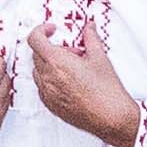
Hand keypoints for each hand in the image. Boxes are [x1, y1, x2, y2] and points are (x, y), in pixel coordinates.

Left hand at [26, 36, 146, 146]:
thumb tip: (89, 28)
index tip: (52, 30)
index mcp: (57, 62)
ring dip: (50, 64)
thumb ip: (91, 38)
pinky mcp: (50, 105)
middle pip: (37, 54)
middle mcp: (48, 78)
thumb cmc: (106, 91)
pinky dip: (51, 79)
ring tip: (73, 68)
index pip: (34, 39)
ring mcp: (47, 93)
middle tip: (73, 52)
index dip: (41, 30)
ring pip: (39, 70)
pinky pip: (43, 87)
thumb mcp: (100, 58)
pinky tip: (70, 82)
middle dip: (52, 48)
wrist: (111, 117)